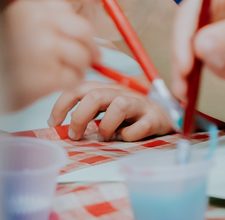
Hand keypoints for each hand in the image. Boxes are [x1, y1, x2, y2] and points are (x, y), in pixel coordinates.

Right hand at [2, 0, 99, 109]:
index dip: (76, 28)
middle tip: (92, 58)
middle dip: (89, 47)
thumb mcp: (10, 27)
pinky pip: (74, 77)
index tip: (76, 39)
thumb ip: (40, 22)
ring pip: (82, 56)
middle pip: (83, 31)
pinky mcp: (45, 77)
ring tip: (68, 74)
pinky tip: (58, 85)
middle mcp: (37, 24)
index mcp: (27, 8)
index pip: (68, 11)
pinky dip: (71, 83)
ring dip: (80, 68)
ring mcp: (43, 50)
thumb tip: (81, 32)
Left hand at [49, 82, 173, 140]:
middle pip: (95, 95)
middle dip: (79, 117)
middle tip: (75, 136)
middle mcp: (123, 92)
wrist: (170, 113)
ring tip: (105, 137)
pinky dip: (128, 136)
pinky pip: (138, 127)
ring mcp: (140, 104)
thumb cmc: (135, 113)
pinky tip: (127, 138)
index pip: (80, 87)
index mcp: (109, 88)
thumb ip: (92, 111)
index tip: (54, 122)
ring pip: (118, 106)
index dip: (62, 104)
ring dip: (106, 127)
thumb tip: (65, 127)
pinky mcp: (155, 117)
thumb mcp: (111, 107)